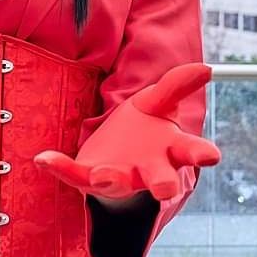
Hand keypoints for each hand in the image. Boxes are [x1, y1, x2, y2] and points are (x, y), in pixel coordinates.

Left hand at [34, 63, 219, 201]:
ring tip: (101, 174)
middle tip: (164, 188)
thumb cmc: (147, 127)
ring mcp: (120, 176)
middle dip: (162, 184)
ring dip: (110, 178)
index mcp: (171, 149)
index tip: (212, 155)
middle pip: (159, 179)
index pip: (190, 152)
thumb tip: (207, 69)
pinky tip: (44, 158)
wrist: (119, 151)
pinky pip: (74, 175)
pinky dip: (59, 167)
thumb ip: (177, 85)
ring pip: (117, 181)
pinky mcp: (90, 177)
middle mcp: (149, 169)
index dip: (201, 154)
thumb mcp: (158, 101)